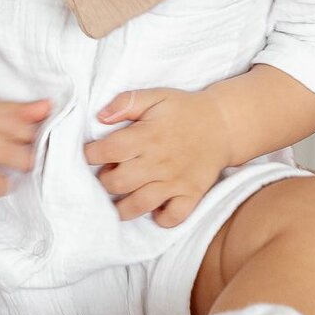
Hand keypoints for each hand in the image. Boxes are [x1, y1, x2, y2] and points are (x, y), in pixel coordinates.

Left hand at [83, 87, 233, 227]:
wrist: (224, 124)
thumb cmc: (184, 110)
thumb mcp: (155, 96)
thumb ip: (126, 102)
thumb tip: (101, 117)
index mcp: (147, 136)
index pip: (108, 150)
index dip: (91, 155)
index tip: (90, 155)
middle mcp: (159, 161)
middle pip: (118, 182)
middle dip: (104, 182)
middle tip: (107, 176)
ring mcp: (176, 181)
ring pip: (139, 204)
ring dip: (122, 208)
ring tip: (118, 201)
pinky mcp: (192, 194)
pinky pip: (173, 217)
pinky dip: (161, 218)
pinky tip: (154, 209)